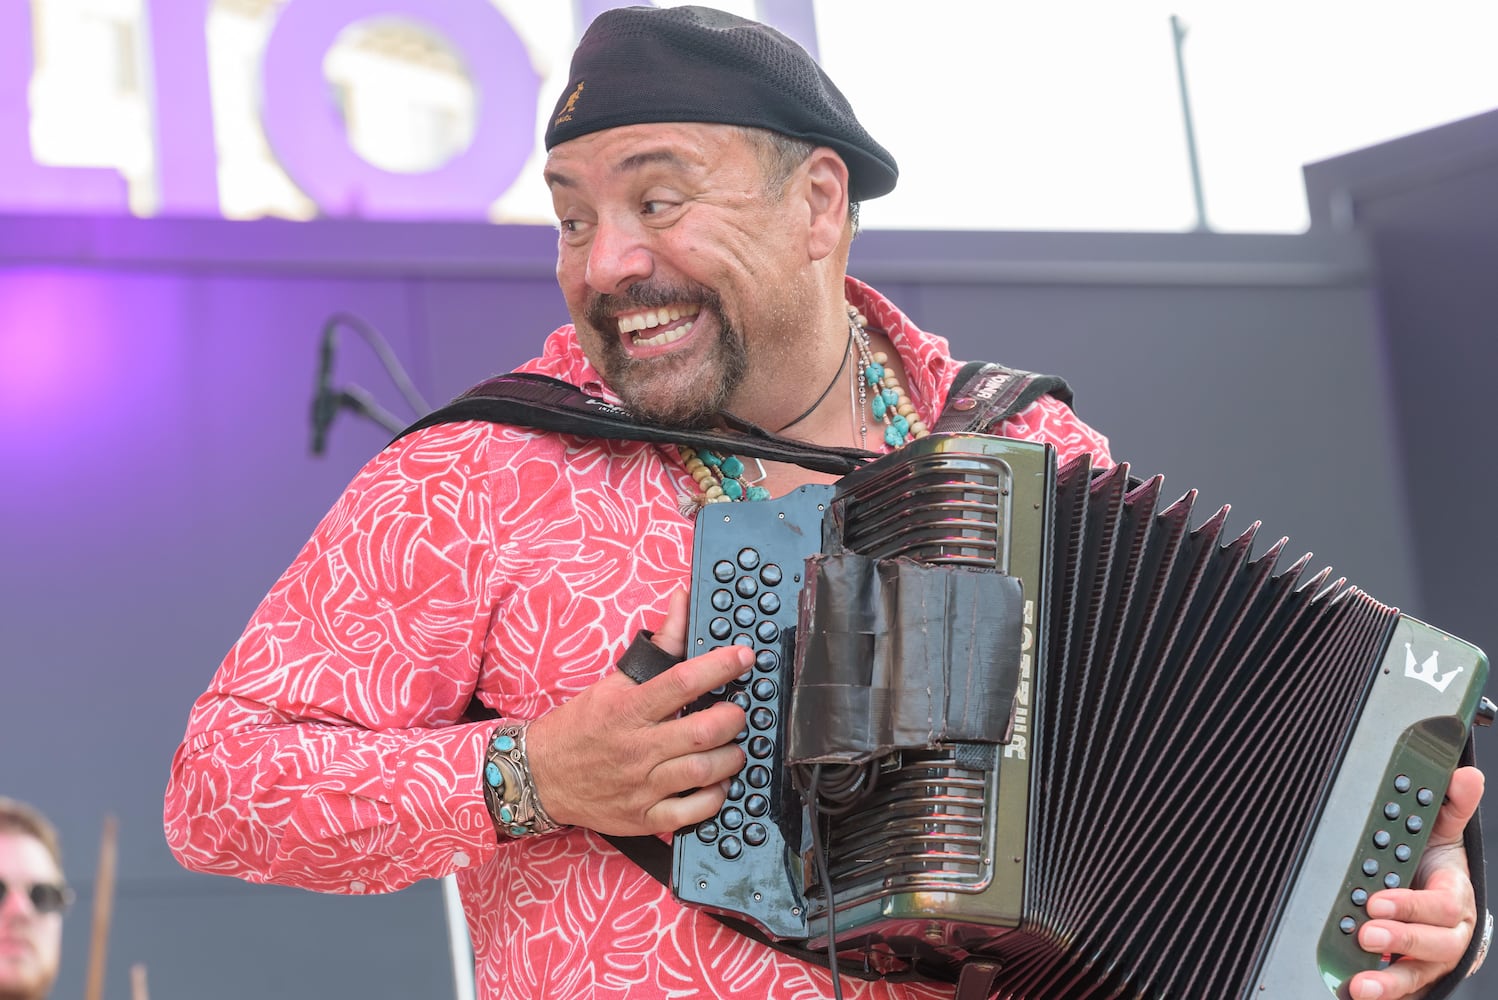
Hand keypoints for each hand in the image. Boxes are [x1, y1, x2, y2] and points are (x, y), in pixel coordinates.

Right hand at [524, 589, 748, 835]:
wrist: (540, 776)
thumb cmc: (582, 725)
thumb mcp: (615, 681)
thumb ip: (659, 645)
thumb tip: (682, 601)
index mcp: (628, 709)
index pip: (681, 682)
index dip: (719, 666)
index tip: (744, 657)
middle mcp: (636, 748)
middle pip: (701, 732)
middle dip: (733, 718)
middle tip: (739, 712)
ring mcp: (640, 787)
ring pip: (702, 772)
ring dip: (731, 757)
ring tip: (733, 746)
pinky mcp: (643, 818)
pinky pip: (692, 813)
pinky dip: (715, 798)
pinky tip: (717, 783)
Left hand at [1348, 765, 1484, 998]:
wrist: (1439, 905)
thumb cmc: (1436, 869)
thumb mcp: (1442, 834)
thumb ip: (1450, 806)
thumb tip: (1466, 774)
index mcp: (1454, 897)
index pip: (1441, 904)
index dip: (1412, 905)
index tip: (1378, 899)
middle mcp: (1447, 934)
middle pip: (1432, 943)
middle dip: (1399, 938)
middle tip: (1366, 931)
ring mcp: (1429, 960)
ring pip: (1415, 974)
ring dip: (1388, 981)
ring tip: (1361, 985)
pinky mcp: (1409, 976)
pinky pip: (1399, 991)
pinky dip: (1380, 996)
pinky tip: (1352, 994)